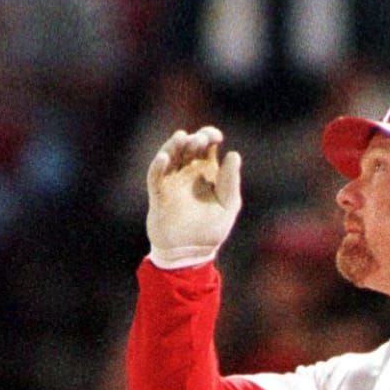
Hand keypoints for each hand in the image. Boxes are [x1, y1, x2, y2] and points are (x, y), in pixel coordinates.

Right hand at [146, 126, 242, 268]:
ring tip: (182, 138)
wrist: (190, 253)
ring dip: (174, 146)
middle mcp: (187, 172)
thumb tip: (234, 154)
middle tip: (200, 141)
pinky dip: (159, 166)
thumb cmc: (210, 229)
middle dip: (195, 140)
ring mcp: (171, 180)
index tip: (216, 137)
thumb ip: (230, 182)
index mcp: (206, 171)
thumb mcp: (227, 205)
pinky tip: (165, 159)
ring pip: (170, 156)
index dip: (210, 136)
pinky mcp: (158, 193)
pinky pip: (155, 176)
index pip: (206, 145)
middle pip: (188, 146)